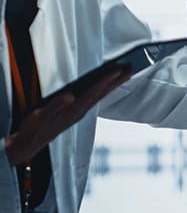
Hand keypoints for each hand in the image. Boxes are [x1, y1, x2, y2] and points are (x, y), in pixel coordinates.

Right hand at [5, 67, 129, 164]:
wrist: (30, 143)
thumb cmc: (34, 129)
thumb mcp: (40, 116)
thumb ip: (55, 106)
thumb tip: (70, 97)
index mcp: (73, 110)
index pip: (93, 92)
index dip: (105, 81)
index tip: (116, 70)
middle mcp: (80, 111)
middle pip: (102, 93)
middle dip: (116, 81)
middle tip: (130, 69)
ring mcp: (79, 113)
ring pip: (100, 95)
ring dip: (112, 85)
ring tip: (124, 75)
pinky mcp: (75, 113)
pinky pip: (94, 99)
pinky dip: (103, 90)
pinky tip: (106, 86)